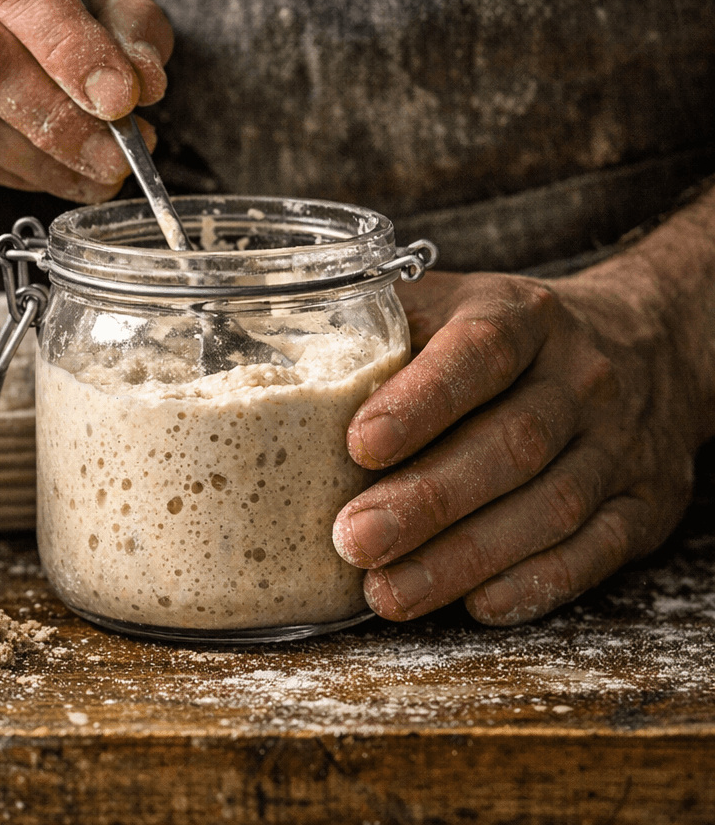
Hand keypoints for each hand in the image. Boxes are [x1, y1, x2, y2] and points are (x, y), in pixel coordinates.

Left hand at [333, 269, 701, 623]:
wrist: (648, 344)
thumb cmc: (504, 337)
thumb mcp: (449, 306)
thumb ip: (375, 330)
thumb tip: (262, 358)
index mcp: (522, 316)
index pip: (478, 352)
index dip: (422, 400)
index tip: (360, 444)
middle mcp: (579, 377)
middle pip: (510, 444)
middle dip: (427, 501)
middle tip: (354, 540)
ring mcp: (618, 444)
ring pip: (549, 507)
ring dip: (466, 558)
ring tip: (389, 593)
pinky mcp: (643, 504)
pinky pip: (596, 552)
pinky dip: (537, 584)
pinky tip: (477, 605)